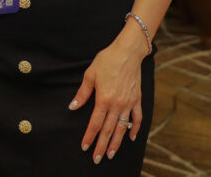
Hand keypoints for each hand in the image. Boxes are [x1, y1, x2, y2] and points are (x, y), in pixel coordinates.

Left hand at [68, 32, 145, 163]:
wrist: (128, 52)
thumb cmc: (107, 61)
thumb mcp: (90, 74)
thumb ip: (82, 93)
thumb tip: (73, 106)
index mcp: (104, 99)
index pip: (95, 123)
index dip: (89, 136)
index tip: (85, 147)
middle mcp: (117, 104)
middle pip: (109, 130)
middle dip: (101, 145)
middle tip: (97, 159)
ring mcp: (129, 103)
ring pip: (123, 128)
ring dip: (117, 143)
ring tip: (110, 154)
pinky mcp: (137, 100)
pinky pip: (137, 118)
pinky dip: (135, 129)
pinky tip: (131, 138)